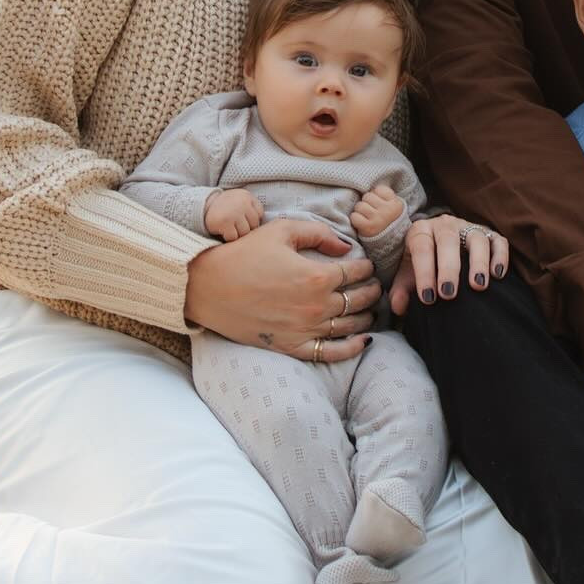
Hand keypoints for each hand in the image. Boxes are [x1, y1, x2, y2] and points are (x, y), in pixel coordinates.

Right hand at [184, 217, 381, 362]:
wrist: (208, 286)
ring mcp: (304, 329)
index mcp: (316, 276)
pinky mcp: (290, 346)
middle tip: (375, 287)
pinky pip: (329, 353)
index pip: (356, 272)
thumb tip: (345, 248)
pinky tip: (363, 342)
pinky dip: (351, 349)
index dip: (367, 268)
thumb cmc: (244, 253)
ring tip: (371, 311)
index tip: (368, 266)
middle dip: (371, 292)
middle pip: (357, 300)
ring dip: (365, 318)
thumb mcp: (282, 230)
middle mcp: (315, 306)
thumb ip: (318, 234)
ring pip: (348, 327)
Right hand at [204, 188, 264, 240]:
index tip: (241, 219)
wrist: (201, 207)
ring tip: (229, 228)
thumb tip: (268, 230)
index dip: (250, 220)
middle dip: (245, 229)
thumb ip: (252, 209)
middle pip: (254, 225)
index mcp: (247, 196)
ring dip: (237, 234)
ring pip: (245, 233)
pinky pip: (233, 237)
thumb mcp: (240, 202)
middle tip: (234, 225)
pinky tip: (222, 231)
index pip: (259, 215)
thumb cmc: (225, 208)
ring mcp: (234, 212)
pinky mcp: (225, 222)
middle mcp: (242, 203)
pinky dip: (228, 237)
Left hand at [350, 183, 405, 238]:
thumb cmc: (389, 223)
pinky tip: (362, 223)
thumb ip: (385, 197)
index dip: (376, 196)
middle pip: (367, 196)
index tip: (379, 204)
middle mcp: (388, 210)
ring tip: (366, 218)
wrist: (390, 245)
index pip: (379, 189)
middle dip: (367, 203)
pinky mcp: (368, 227)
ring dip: (360, 211)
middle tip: (371, 212)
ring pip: (359, 205)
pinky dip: (356, 220)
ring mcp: (378, 219)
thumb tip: (370, 185)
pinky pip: (354, 216)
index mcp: (396, 204)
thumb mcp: (394, 208)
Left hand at [393, 214, 509, 314]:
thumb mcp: (408, 273)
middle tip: (449, 294)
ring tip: (478, 286)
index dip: (424, 272)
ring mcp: (469, 227)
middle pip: (448, 240)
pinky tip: (498, 275)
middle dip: (449, 268)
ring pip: (476, 238)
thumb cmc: (423, 262)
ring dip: (478, 262)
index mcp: (421, 231)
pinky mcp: (489, 234)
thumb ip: (402, 289)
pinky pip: (498, 240)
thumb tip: (398, 306)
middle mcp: (445, 225)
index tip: (427, 298)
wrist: (438, 244)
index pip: (422, 247)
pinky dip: (500, 256)